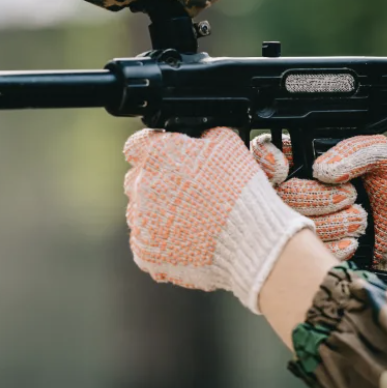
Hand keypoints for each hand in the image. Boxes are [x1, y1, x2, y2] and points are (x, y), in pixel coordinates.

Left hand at [123, 127, 313, 312]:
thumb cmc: (240, 191)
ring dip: (157, 212)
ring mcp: (141, 222)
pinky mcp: (145, 252)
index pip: (137, 146)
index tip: (168, 158)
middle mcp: (142, 186)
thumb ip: (206, 135)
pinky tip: (188, 240)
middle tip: (186, 192)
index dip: (154, 150)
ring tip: (190, 219)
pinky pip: (146, 242)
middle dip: (157, 183)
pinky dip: (162, 242)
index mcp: (158, 155)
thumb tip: (202, 134)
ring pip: (139, 212)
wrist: (249, 240)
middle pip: (137, 179)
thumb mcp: (229, 145)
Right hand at [251, 134, 367, 260]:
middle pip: (278, 192)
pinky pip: (302, 252)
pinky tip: (350, 242)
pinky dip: (330, 246)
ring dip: (330, 222)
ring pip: (290, 224)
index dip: (267, 160)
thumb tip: (323, 169)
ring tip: (358, 219)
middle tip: (349, 195)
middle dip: (316, 196)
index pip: (263, 151)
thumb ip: (356, 150)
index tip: (283, 169)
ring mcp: (291, 221)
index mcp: (302, 157)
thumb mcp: (382, 156)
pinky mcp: (301, 251)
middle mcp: (289, 188)